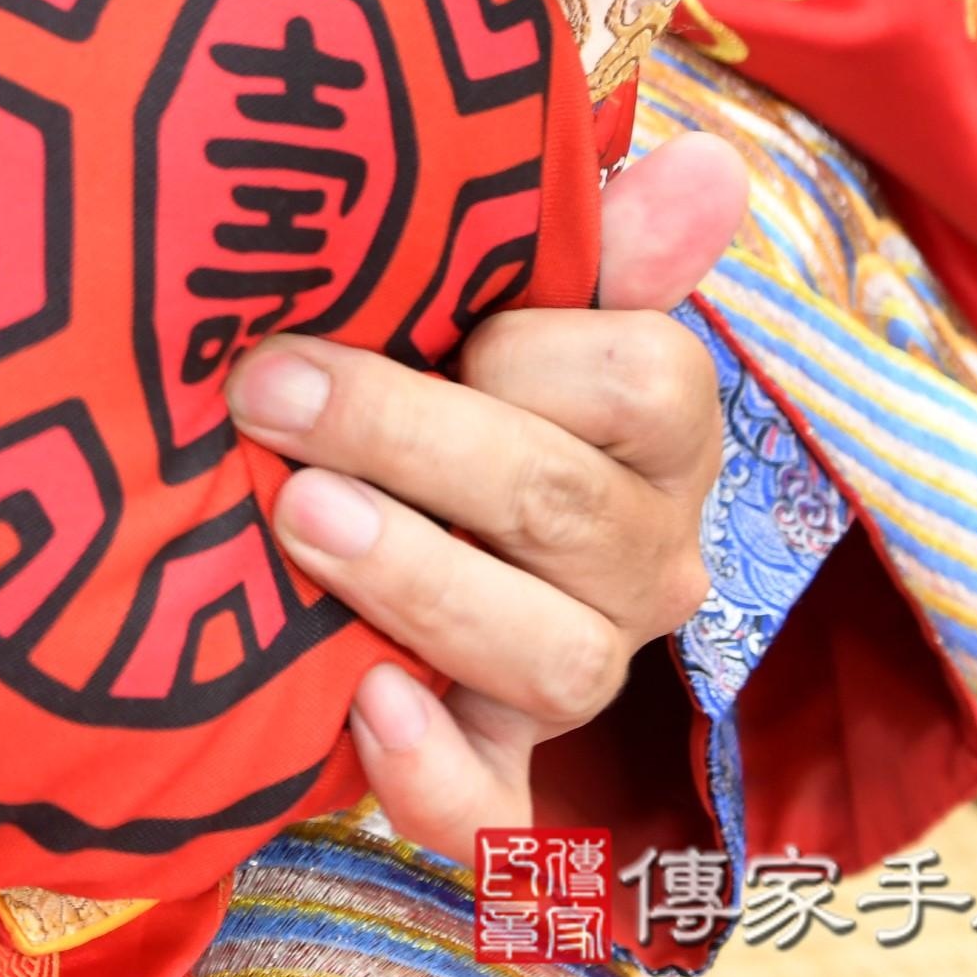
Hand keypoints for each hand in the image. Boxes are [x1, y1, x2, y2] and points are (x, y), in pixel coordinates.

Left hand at [223, 131, 748, 861]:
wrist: (350, 487)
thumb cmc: (436, 366)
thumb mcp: (499, 293)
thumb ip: (595, 238)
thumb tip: (707, 165)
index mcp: (655, 431)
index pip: (645, 386)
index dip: (529, 350)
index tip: (408, 305)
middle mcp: (643, 558)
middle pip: (569, 511)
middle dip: (411, 442)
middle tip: (269, 394)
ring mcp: (580, 668)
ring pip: (552, 656)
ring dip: (418, 584)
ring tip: (297, 522)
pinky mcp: (500, 768)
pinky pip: (500, 811)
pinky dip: (437, 774)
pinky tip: (364, 708)